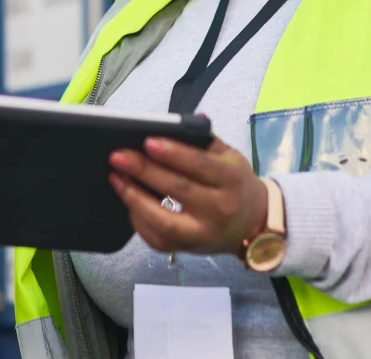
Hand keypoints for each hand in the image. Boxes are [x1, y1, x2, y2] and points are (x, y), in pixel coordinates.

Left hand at [108, 136, 267, 255]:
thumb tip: (180, 121)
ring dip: (135, 198)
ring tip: (116, 177)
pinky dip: (138, 219)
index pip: (200, 166)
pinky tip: (127, 199)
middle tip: (118, 156)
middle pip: (178, 189)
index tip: (147, 141)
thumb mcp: (230, 157)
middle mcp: (219, 210)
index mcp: (232, 181)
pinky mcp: (188, 249)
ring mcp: (203, 234)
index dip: (173, 154)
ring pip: (164, 221)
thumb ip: (205, 139)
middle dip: (144, 171)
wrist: (255, 223)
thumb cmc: (236, 183)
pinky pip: (157, 238)